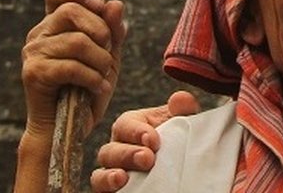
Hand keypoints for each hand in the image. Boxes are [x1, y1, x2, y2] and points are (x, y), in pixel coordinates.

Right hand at [21, 0, 127, 133]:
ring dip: (100, 60)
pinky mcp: (33, 73)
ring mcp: (33, 52)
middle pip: (71, 10)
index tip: (101, 6)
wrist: (68, 130)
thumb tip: (115, 3)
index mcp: (54, 24)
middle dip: (100, 30)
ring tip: (104, 76)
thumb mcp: (108, 57)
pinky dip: (93, 78)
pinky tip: (98, 89)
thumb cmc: (88, 90)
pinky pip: (71, 66)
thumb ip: (113, 31)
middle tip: (108, 53)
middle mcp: (39, 33)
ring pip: (76, 41)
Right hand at [87, 91, 202, 191]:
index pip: (125, 125)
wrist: (181, 169)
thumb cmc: (176, 140)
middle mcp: (117, 149)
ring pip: (100, 173)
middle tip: (147, 159)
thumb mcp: (181, 123)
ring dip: (110, 176)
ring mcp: (112, 172)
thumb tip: (181, 99)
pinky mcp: (114, 190)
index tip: (153, 140)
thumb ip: (182, 111)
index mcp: (131, 127)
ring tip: (122, 178)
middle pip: (110, 151)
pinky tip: (119, 189)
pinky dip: (106, 188)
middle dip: (127, 154)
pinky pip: (101, 190)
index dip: (136, 131)